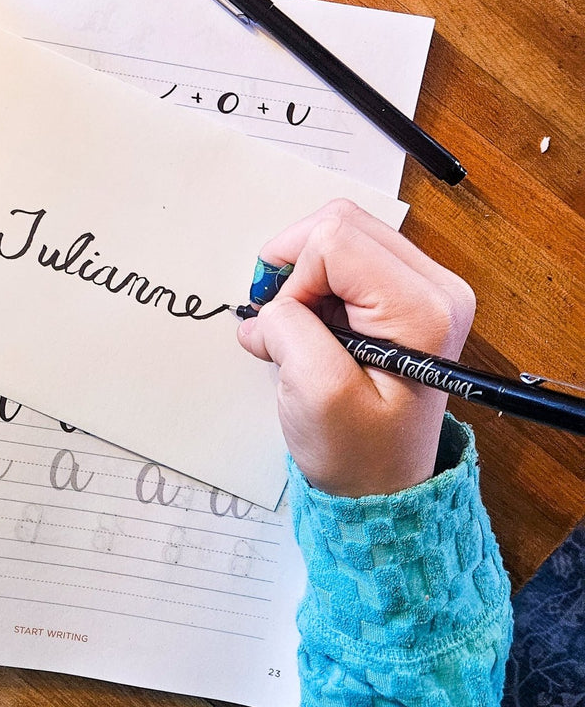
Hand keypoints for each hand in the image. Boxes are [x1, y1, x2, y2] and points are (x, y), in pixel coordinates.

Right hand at [236, 199, 475, 496]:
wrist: (382, 483)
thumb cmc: (357, 451)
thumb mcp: (315, 392)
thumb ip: (289, 327)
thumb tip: (270, 302)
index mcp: (423, 308)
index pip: (335, 241)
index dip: (295, 280)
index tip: (287, 329)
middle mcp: (436, 286)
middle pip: (341, 223)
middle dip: (296, 266)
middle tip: (282, 318)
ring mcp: (425, 287)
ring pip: (341, 233)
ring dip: (304, 274)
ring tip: (299, 327)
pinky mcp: (407, 293)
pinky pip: (347, 254)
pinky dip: (316, 283)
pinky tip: (314, 326)